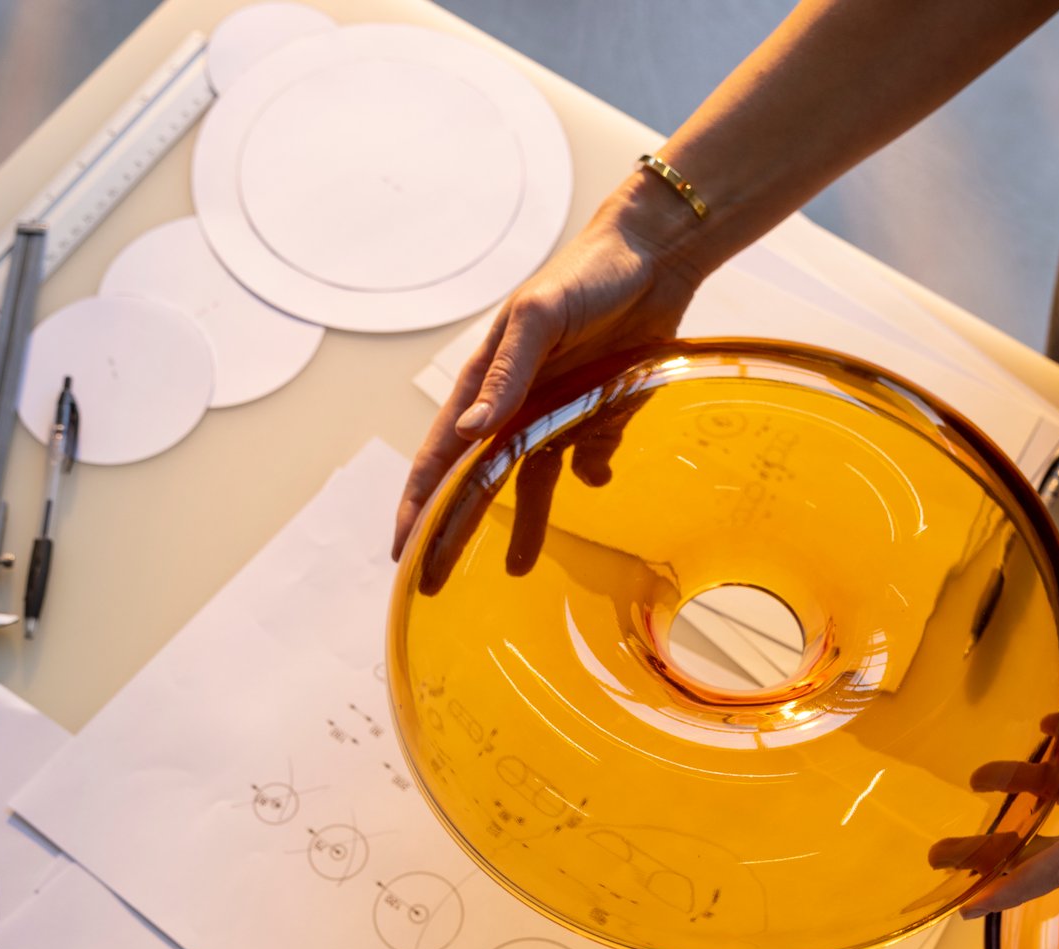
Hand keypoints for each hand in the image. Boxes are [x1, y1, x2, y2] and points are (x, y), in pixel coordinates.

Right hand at [393, 179, 704, 561]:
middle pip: (480, 481)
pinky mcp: (601, 415)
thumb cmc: (586, 273)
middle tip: (437, 581)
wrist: (655, 257)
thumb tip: (471, 432)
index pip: (442, 456)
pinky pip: (590, 459)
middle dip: (457, 530)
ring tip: (517, 568)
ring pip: (533, 482)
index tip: (403, 550)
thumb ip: (507, 374)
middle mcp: (516, 404)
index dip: (420, 504)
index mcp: (486, 382)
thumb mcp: (540, 316)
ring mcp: (558, 412)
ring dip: (526, 523)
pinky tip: (597, 478)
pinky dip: (592, 473)